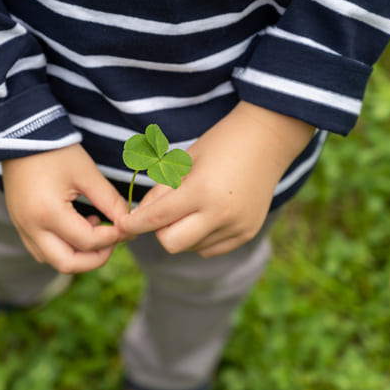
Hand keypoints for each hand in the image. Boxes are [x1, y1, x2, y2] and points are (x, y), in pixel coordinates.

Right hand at [1, 144, 129, 272]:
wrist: (21, 136)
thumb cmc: (55, 151)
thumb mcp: (87, 174)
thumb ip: (109, 201)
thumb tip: (130, 221)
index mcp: (48, 213)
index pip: (87, 241)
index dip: (113, 238)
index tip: (128, 227)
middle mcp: (31, 227)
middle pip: (67, 264)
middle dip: (95, 258)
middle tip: (113, 240)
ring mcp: (22, 228)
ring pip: (53, 260)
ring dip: (78, 254)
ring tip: (94, 228)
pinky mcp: (20, 224)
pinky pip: (42, 250)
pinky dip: (63, 247)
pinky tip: (77, 226)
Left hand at [116, 101, 314, 257]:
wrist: (267, 140)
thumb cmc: (220, 143)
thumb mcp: (184, 161)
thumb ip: (160, 192)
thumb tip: (140, 219)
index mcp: (202, 191)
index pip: (157, 218)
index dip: (135, 224)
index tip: (122, 225)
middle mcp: (221, 214)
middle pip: (171, 243)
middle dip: (159, 230)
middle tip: (163, 210)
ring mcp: (237, 227)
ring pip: (191, 247)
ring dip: (182, 232)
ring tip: (192, 205)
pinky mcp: (247, 233)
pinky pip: (210, 248)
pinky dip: (200, 237)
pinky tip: (208, 214)